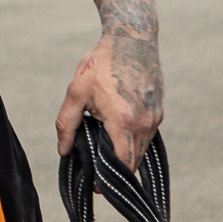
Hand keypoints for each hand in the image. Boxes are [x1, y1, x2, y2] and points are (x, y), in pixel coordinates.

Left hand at [56, 32, 163, 166]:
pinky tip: (117, 127)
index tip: (95, 184)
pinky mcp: (159, 110)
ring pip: (141, 149)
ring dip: (125, 152)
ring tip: (104, 143)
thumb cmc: (101, 62)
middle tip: (96, 166)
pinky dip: (133, 138)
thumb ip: (67, 124)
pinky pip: (146, 135)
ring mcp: (155, 117)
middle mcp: (144, 123)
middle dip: (115, 168)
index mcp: (123, 121)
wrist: (132, 37)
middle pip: (132, 162)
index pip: (120, 165)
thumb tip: (63, 151)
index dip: (108, 179)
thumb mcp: (76, 91)